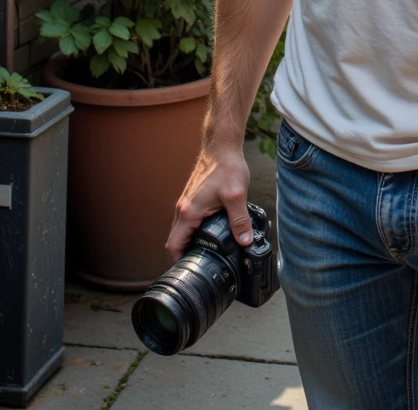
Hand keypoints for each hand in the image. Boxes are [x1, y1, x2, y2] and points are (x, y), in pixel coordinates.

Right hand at [166, 143, 252, 262]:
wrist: (222, 146)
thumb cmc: (226, 166)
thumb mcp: (237, 195)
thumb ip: (240, 221)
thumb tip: (244, 242)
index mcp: (188, 211)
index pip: (173, 245)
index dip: (177, 262)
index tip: (188, 272)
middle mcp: (183, 208)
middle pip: (175, 239)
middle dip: (184, 254)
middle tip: (201, 265)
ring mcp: (187, 202)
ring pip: (181, 230)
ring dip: (190, 241)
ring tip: (207, 252)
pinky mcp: (193, 197)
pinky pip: (188, 220)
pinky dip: (194, 230)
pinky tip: (210, 232)